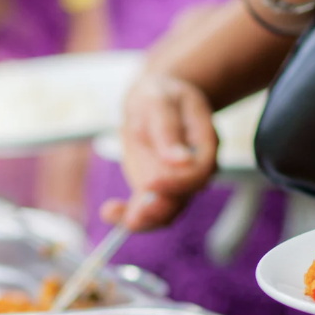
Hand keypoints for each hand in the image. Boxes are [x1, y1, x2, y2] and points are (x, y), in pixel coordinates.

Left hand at [102, 73, 217, 230]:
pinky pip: (147, 210)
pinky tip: (109, 212)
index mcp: (205, 143)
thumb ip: (168, 130)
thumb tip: (181, 160)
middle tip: (132, 216)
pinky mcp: (157, 189)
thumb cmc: (159, 96)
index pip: (201, 171)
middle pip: (184, 198)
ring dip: (142, 219)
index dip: (179, 182)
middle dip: (157, 210)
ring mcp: (177, 181)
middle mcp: (195, 168)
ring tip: (112, 213)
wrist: (153, 100)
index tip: (151, 184)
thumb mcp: (159, 102)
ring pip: (166, 211)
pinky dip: (127, 216)